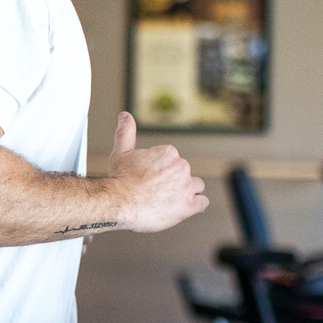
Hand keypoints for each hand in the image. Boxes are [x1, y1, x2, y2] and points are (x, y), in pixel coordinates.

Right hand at [107, 112, 207, 232]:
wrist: (120, 202)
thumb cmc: (120, 179)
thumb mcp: (121, 151)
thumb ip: (126, 132)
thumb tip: (125, 115)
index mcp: (169, 152)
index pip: (172, 161)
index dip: (161, 171)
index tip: (150, 179)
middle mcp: (182, 167)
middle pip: (184, 173)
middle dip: (173, 182)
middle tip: (155, 192)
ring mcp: (187, 187)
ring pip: (196, 186)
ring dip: (187, 192)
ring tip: (169, 200)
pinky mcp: (189, 206)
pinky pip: (202, 202)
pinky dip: (195, 205)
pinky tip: (183, 207)